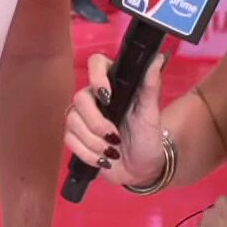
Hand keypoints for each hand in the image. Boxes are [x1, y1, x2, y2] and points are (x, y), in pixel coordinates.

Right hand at [63, 52, 166, 186]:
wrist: (141, 169)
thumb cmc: (148, 137)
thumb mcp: (151, 113)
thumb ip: (151, 85)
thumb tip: (157, 58)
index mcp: (114, 85)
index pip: (96, 63)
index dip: (96, 76)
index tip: (106, 96)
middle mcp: (95, 97)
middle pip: (80, 98)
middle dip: (96, 123)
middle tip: (116, 138)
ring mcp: (83, 117)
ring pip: (72, 120)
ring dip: (94, 142)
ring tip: (112, 152)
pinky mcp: (76, 136)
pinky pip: (70, 139)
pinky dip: (88, 154)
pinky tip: (104, 159)